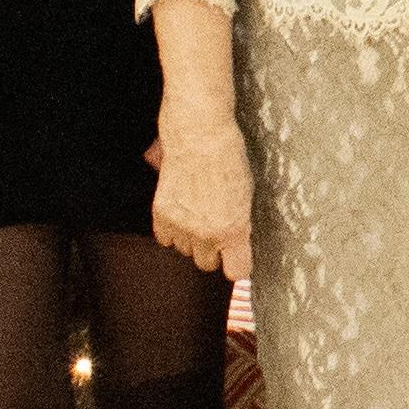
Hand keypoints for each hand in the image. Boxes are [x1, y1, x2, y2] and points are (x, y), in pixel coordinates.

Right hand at [152, 112, 254, 281]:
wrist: (200, 137)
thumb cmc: (229, 160)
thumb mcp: (246, 197)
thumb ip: (239, 226)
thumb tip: (235, 246)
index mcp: (234, 230)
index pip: (237, 272)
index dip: (236, 265)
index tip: (235, 260)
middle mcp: (207, 234)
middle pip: (206, 264)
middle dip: (211, 250)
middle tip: (214, 227)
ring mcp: (182, 226)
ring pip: (184, 251)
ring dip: (190, 238)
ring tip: (196, 213)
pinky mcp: (161, 215)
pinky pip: (164, 239)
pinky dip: (171, 230)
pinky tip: (180, 211)